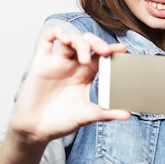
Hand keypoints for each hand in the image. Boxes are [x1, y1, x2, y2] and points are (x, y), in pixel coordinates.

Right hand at [9, 26, 129, 144]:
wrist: (36, 130)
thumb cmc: (61, 122)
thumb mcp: (88, 116)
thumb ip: (107, 113)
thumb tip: (128, 115)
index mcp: (86, 75)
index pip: (101, 56)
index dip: (112, 50)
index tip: (122, 50)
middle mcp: (73, 66)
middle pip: (88, 43)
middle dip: (98, 43)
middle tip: (105, 51)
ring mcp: (57, 63)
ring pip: (71, 40)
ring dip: (80, 43)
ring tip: (85, 59)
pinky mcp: (41, 63)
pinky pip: (47, 40)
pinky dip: (57, 33)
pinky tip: (65, 39)